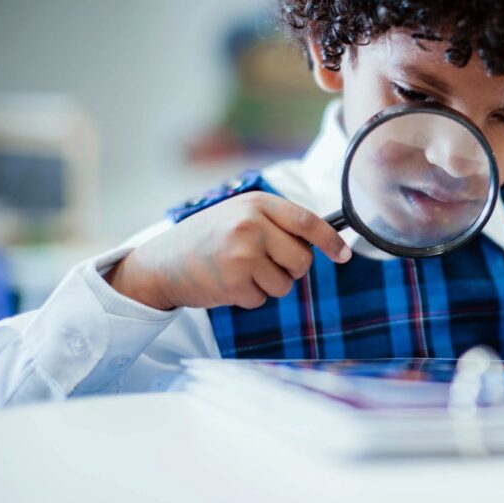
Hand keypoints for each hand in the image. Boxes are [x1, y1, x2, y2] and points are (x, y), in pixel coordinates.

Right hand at [105, 193, 351, 310]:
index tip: (344, 255)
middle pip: (302, 260)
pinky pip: (262, 299)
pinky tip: (227, 283)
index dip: (330, 240)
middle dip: (291, 269)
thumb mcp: (239, 215)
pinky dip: (249, 297)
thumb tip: (323, 241)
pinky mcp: (234, 282)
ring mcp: (242, 254)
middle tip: (266, 264)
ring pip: (285, 284)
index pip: (307, 221)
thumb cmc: (206, 238)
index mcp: (257, 203)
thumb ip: (276, 223)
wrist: (160, 263)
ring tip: (240, 271)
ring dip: (268, 285)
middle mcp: (251, 225)